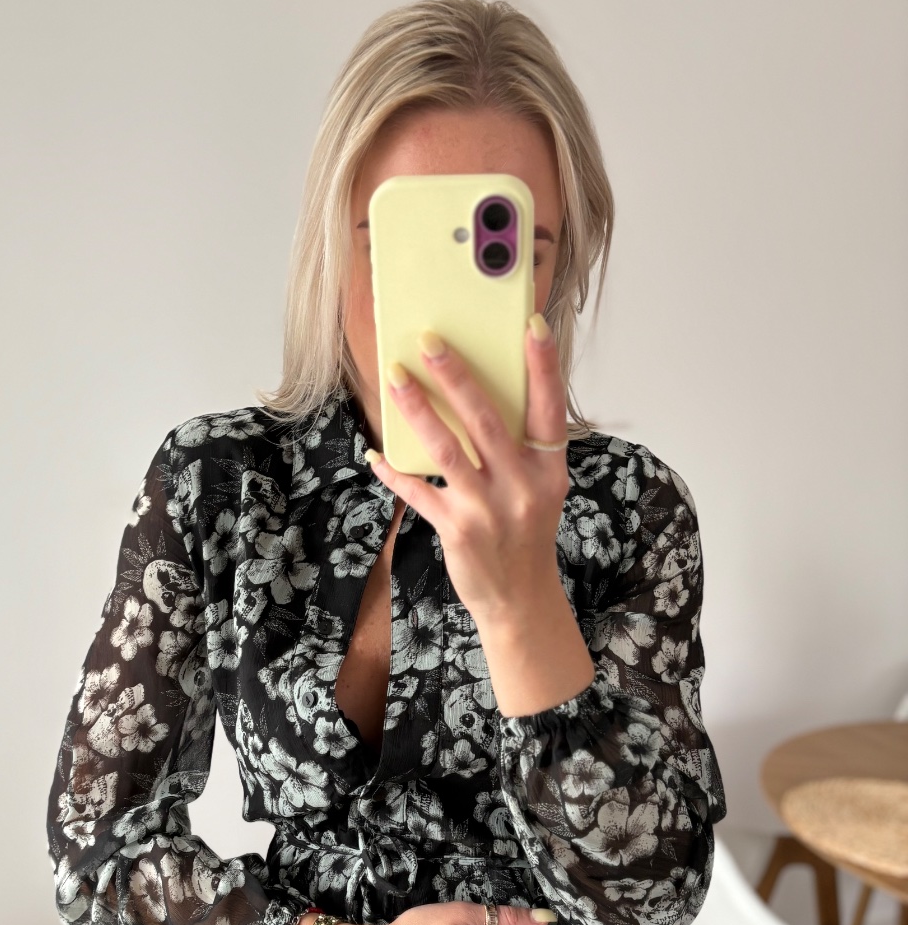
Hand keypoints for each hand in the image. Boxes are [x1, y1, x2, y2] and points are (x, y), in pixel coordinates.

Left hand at [366, 317, 595, 716]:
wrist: (520, 599)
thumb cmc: (525, 534)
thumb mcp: (538, 490)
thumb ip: (519, 450)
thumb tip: (477, 398)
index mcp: (548, 469)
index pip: (549, 408)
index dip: (543, 366)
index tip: (531, 325)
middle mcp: (521, 485)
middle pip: (486, 418)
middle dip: (455, 375)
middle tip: (429, 341)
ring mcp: (488, 508)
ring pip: (447, 448)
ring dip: (417, 409)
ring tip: (395, 378)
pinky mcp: (457, 529)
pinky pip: (419, 491)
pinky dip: (394, 472)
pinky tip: (376, 454)